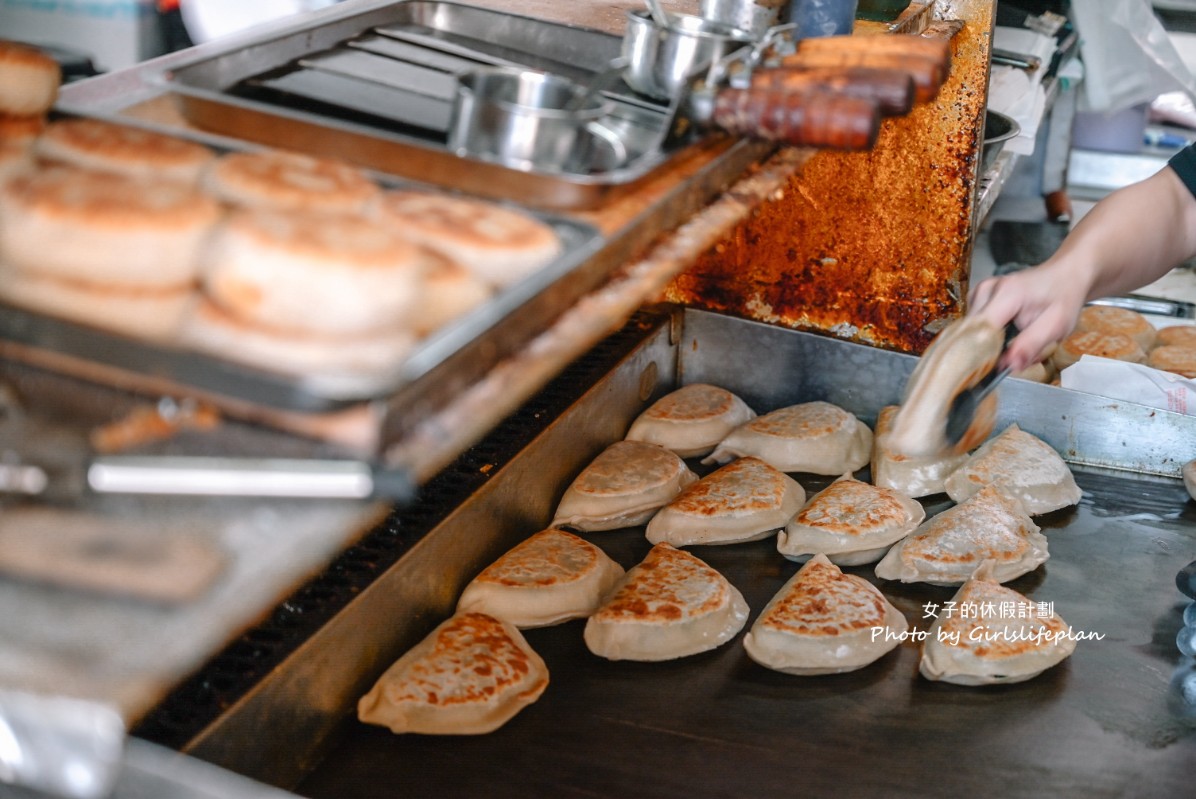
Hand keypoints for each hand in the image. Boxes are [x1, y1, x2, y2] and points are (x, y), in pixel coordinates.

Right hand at [968, 264, 1087, 372]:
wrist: (1064, 275)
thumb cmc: (1063, 298)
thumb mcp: (1057, 325)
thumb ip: (1032, 345)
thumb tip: (1010, 366)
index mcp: (1007, 295)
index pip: (980, 331)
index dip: (983, 354)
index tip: (993, 370)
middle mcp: (987, 290)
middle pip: (971, 331)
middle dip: (987, 350)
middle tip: (1010, 356)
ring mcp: (979, 291)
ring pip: (970, 329)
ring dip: (986, 342)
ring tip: (1011, 340)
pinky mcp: (977, 296)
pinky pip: (973, 323)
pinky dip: (985, 333)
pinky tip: (1004, 330)